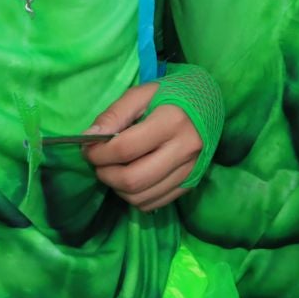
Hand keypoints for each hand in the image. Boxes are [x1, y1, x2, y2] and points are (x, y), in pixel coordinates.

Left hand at [80, 84, 200, 212]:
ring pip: (141, 197)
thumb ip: (113, 114)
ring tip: (113, 170)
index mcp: (171, 121)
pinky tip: (131, 180)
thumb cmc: (172, 94)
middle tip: (98, 163)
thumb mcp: (141, 94)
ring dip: (117, 189)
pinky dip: (135, 197)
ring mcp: (190, 170)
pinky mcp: (191, 183)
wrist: (210, 103)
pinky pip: (155, 204)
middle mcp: (184, 150)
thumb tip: (88, 138)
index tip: (88, 148)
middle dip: (105, 175)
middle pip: (133, 179)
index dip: (98, 153)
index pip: (125, 149)